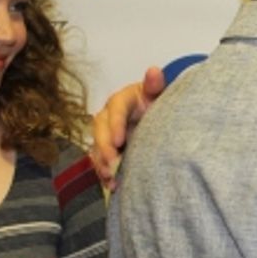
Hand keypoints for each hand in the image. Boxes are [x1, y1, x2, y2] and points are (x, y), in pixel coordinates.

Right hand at [91, 67, 165, 189]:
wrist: (158, 121)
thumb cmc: (159, 106)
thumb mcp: (159, 95)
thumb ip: (155, 86)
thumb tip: (155, 71)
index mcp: (123, 100)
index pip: (116, 108)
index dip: (115, 124)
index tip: (119, 141)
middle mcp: (110, 116)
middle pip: (101, 129)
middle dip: (105, 148)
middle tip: (113, 164)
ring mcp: (106, 134)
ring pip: (97, 147)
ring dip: (102, 164)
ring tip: (111, 179)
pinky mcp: (108, 151)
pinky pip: (100, 162)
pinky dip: (105, 175)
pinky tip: (112, 187)